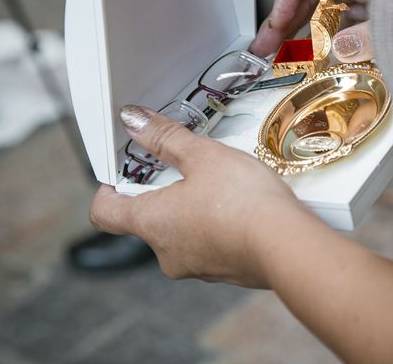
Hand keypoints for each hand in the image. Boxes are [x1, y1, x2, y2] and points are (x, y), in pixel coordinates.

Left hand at [89, 105, 309, 287]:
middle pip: (148, 218)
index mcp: (152, 223)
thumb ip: (165, 138)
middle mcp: (166, 253)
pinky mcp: (223, 270)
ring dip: (193, 207)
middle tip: (189, 166)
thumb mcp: (202, 156)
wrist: (288, 244)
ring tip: (223, 185)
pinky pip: (209, 243)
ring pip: (182, 230)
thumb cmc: (244, 202)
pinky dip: (216, 224)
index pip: (104, 212)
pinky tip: (240, 207)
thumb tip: (134, 121)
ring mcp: (196, 266)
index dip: (108, 188)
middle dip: (165, 190)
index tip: (124, 170)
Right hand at [250, 0, 388, 61]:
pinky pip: (341, 22)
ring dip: (299, 30)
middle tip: (265, 44)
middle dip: (286, 17)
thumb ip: (369, 37)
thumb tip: (336, 50)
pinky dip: (323, 38)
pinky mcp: (376, 11)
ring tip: (278, 52)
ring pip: (323, 7)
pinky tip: (308, 55)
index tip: (278, 19)